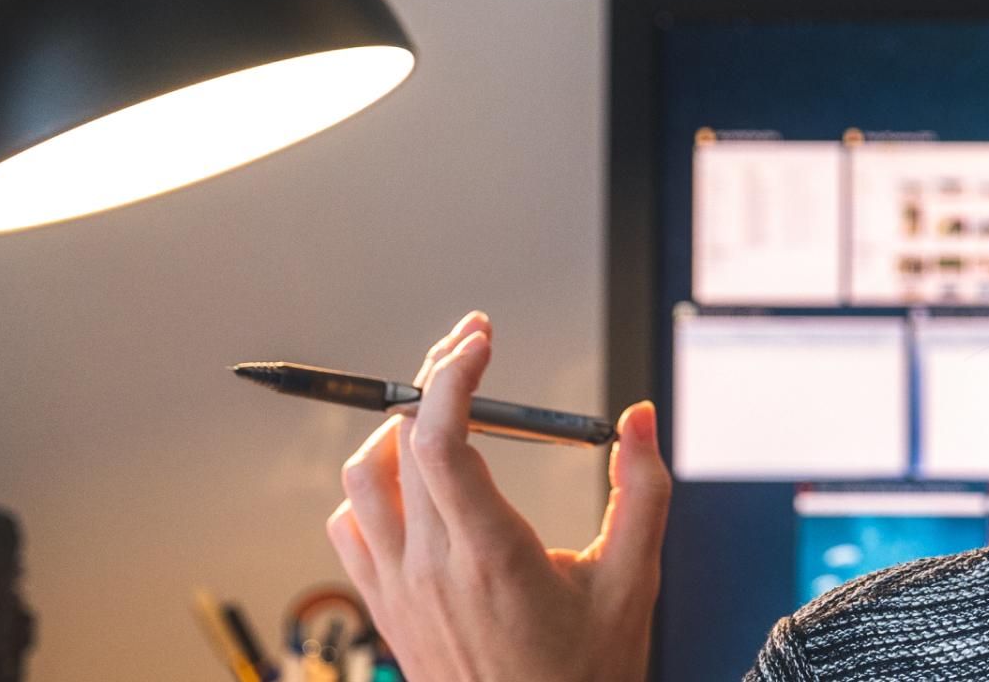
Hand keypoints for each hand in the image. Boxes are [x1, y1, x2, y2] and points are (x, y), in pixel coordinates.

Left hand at [330, 312, 666, 681]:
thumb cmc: (588, 674)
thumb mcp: (634, 582)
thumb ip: (641, 492)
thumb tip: (639, 418)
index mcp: (492, 556)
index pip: (441, 438)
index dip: (452, 373)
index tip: (481, 340)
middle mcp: (432, 569)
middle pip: (401, 441)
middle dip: (434, 378)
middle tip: (470, 350)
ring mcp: (398, 591)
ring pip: (361, 480)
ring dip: (395, 431)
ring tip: (441, 414)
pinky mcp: (384, 610)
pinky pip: (348, 529)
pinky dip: (370, 491)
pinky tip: (411, 488)